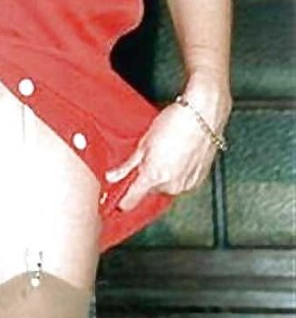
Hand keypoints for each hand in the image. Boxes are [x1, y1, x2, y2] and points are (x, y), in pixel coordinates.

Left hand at [106, 78, 229, 211]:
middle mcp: (171, 185)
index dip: (122, 201)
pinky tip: (177, 156)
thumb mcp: (144, 142)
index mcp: (154, 176)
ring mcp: (187, 184)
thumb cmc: (174, 123)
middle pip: (150, 190)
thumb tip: (113, 176)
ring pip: (166, 186)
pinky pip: (181, 183)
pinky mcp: (199, 181)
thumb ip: (128, 165)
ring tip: (165, 152)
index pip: (133, 199)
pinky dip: (177, 174)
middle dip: (146, 178)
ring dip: (162, 176)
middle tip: (148, 157)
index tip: (117, 201)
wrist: (203, 116)